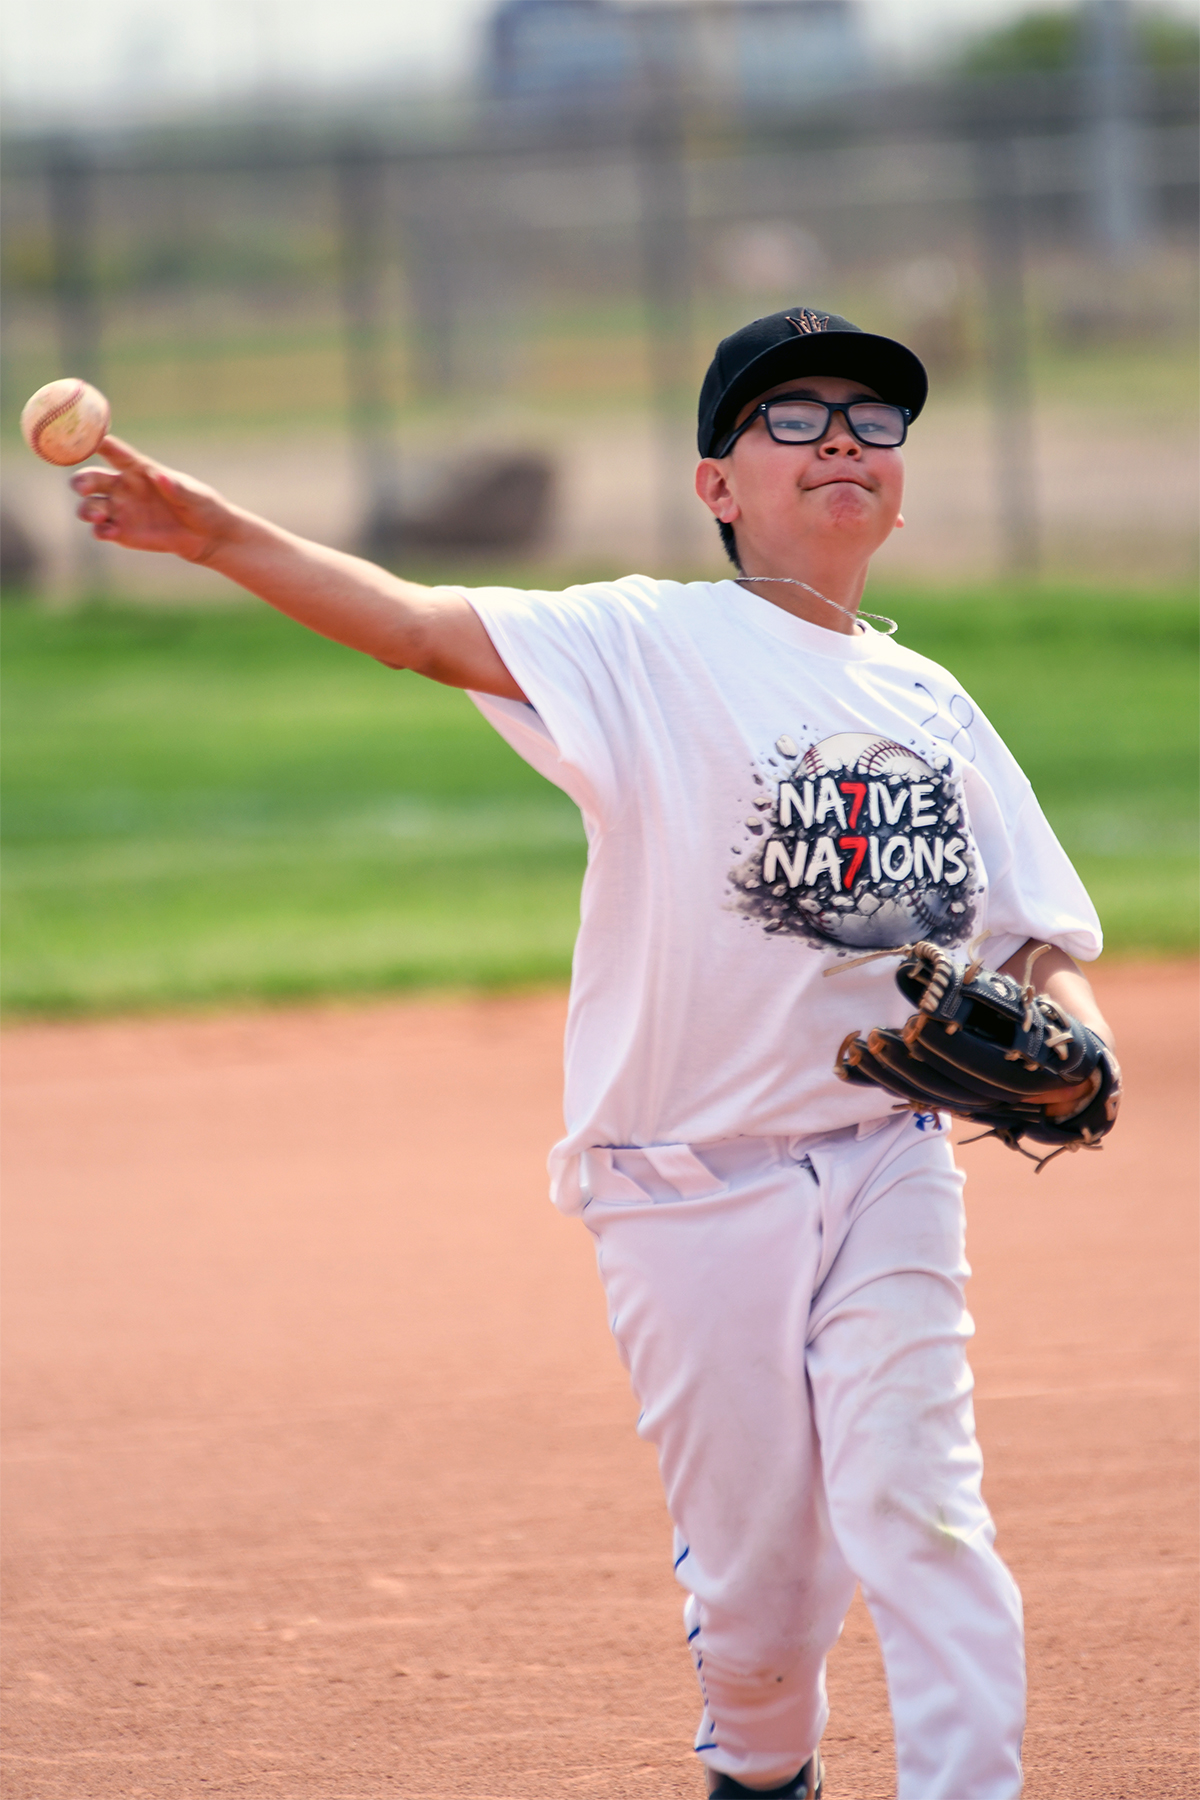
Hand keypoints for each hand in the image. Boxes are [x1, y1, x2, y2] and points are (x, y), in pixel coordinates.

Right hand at [70, 436, 239, 563]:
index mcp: (139, 469)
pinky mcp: (122, 533)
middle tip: (81, 488)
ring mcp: (120, 510)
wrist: (207, 537)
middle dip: (81, 481)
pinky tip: (109, 532)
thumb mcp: (193, 495)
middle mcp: (123, 486)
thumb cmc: (201, 506)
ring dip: (88, 509)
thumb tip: (159, 477)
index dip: (98, 443)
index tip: (87, 440)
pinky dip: (101, 531)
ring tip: (98, 515)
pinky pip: (102, 530)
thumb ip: (176, 488)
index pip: (115, 452)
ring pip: (91, 505)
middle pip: (92, 478)